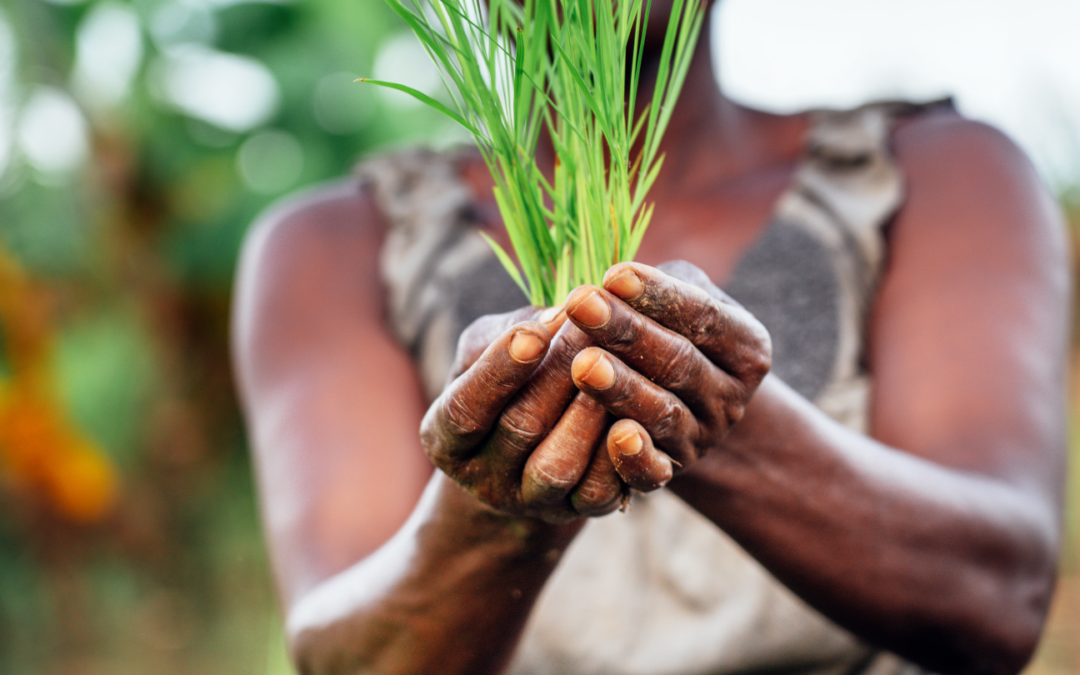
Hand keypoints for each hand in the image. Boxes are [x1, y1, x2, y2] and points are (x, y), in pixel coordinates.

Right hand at [420, 307, 627, 523]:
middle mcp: (484, 480)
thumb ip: (508, 331)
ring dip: (589, 411)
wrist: (535, 443)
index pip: (464, 410)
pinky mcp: (577, 512)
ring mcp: (532, 502)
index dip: (498, 372)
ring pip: (560, 466)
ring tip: (614, 363)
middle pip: (519, 430)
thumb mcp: (489, 348)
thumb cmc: (509, 376)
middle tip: (591, 327)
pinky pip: (600, 492)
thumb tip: (557, 317)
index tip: (533, 333)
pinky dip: (620, 451)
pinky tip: (635, 409)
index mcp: (446, 440)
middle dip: (558, 374)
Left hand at [564, 261, 771, 491]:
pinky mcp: (670, 472)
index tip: (613, 274)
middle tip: (582, 304)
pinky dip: (635, 457)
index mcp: (746, 347)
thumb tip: (609, 283)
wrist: (685, 404)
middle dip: (627, 332)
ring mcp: (702, 438)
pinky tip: (614, 435)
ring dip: (622, 388)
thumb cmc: (672, 331)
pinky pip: (654, 471)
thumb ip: (658, 289)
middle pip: (680, 363)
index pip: (704, 317)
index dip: (658, 296)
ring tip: (582, 363)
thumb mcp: (682, 299)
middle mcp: (731, 398)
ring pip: (663, 413)